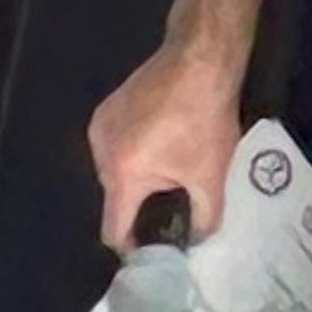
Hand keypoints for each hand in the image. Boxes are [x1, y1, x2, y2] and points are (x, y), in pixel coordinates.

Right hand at [87, 36, 242, 250]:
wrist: (200, 60)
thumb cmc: (205, 119)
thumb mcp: (212, 173)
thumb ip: (206, 215)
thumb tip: (202, 242)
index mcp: (122, 176)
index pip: (113, 228)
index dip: (130, 245)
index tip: (148, 250)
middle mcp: (100, 155)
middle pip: (117, 196)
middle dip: (143, 201)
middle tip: (173, 198)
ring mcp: (99, 128)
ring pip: (116, 168)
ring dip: (140, 172)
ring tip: (173, 161)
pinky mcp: (107, 108)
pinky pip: (115, 143)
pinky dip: (135, 148)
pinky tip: (163, 136)